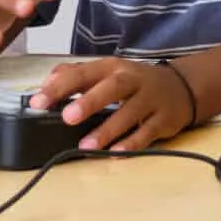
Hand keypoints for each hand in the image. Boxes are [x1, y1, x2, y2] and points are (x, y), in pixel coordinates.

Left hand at [32, 56, 196, 152]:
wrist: (182, 87)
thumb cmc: (134, 82)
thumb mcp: (107, 72)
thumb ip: (76, 75)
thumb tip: (47, 83)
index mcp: (112, 67)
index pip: (83, 73)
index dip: (60, 87)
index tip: (38, 102)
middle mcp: (132, 80)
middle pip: (112, 87)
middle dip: (90, 101)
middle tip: (68, 117)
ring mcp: (150, 99)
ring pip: (130, 112)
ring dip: (108, 129)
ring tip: (86, 146)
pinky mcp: (164, 119)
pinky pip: (148, 132)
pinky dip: (132, 142)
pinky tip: (116, 152)